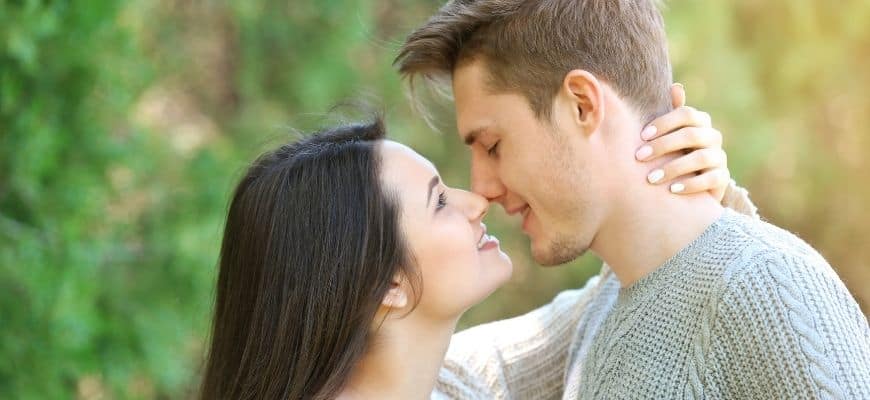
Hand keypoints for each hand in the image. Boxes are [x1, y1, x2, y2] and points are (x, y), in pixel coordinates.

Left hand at [634, 84, 729, 200]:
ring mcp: (719, 157)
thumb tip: (676, 87)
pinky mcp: (722, 178)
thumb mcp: (669, 132)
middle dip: (663, 146)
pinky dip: (691, 185)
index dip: (664, 123)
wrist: (691, 180)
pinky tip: (672, 190)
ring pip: (701, 158)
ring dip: (673, 168)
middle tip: (639, 158)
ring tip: (651, 178)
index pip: (686, 114)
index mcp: (699, 121)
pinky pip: (711, 179)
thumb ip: (669, 113)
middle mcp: (712, 136)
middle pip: (691, 135)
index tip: (642, 135)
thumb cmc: (673, 151)